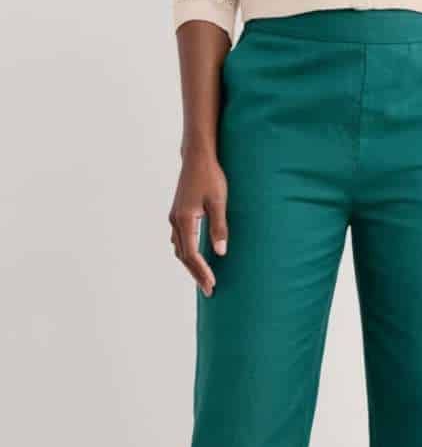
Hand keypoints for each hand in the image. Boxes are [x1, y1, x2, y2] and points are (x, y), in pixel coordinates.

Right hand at [169, 151, 227, 296]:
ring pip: (179, 249)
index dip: (201, 272)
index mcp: (184, 220)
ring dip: (190, 266)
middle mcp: (175, 221)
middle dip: (196, 274)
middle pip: (183, 256)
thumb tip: (220, 252)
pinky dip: (187, 254)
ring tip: (203, 279)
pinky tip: (195, 259)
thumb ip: (219, 227)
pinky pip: (180, 240)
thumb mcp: (219, 202)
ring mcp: (174, 217)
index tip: (211, 285)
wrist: (197, 157)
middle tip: (209, 290)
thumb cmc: (210, 176)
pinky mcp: (178, 214)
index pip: (191, 255)